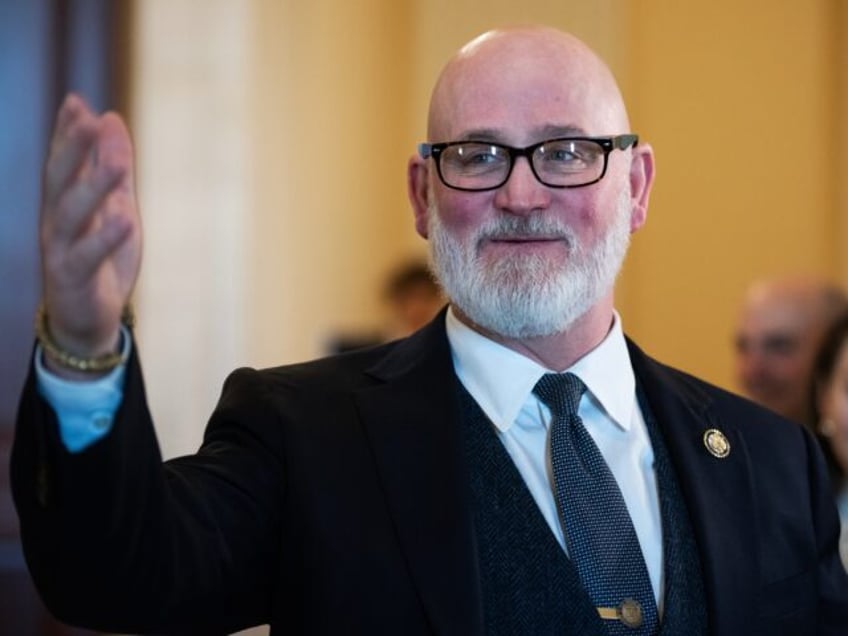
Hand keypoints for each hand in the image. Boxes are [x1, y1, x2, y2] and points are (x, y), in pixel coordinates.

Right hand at [39, 94, 141, 374]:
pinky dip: (106, 237)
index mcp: (66, 204)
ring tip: (117, 163)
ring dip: (93, 186)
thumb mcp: (115, 207)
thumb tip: (111, 118)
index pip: (64, 162)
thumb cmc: (101, 260)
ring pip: (72, 214)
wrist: (89, 320)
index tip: (76, 101)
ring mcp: (60, 250)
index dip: (68, 132)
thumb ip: (113, 168)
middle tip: (86, 118)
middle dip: (72, 148)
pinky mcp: (72, 278)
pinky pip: (87, 256)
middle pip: (60, 180)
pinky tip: (125, 219)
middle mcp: (56, 223)